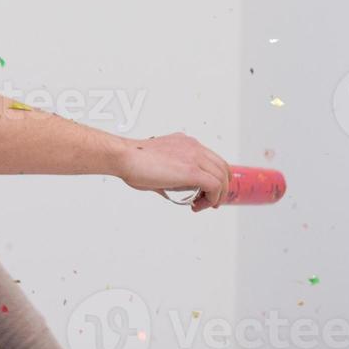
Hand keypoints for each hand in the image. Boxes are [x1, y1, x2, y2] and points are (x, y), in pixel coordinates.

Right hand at [116, 132, 231, 211]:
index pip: (212, 160)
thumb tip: (171, 187)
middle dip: (221, 188)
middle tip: (209, 201)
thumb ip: (169, 173)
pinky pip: (215, 186)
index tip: (206, 191)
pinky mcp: (192, 170)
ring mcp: (194, 157)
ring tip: (202, 205)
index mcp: (186, 143)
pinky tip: (200, 205)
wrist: (125, 157)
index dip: (215, 178)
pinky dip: (212, 198)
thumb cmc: (134, 161)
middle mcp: (193, 147)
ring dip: (217, 195)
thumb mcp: (158, 164)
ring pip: (222, 177)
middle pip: (222, 167)